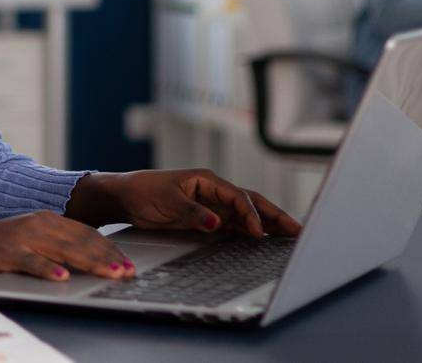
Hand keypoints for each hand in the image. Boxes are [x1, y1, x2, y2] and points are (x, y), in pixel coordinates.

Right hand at [0, 212, 136, 283]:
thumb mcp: (32, 239)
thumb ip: (58, 245)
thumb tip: (91, 259)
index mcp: (47, 219)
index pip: (86, 233)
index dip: (110, 248)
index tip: (129, 262)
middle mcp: (38, 224)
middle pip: (80, 242)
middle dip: (107, 257)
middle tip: (128, 272)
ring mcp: (22, 238)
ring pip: (63, 251)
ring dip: (89, 263)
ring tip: (109, 273)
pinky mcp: (6, 253)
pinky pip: (31, 262)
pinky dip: (48, 270)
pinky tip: (63, 278)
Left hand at [67, 169, 302, 237]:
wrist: (125, 197)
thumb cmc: (143, 192)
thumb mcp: (167, 201)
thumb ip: (193, 212)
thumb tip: (217, 222)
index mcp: (206, 180)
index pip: (238, 196)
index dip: (251, 214)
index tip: (258, 232)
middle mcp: (213, 191)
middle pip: (251, 202)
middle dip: (274, 216)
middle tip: (296, 230)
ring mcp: (211, 205)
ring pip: (245, 215)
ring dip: (266, 225)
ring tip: (289, 237)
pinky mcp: (206, 218)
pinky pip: (233, 225)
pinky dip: (249, 232)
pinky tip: (262, 241)